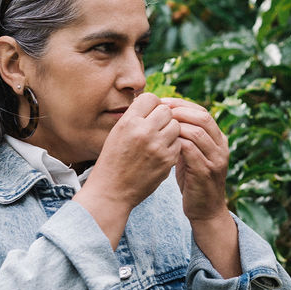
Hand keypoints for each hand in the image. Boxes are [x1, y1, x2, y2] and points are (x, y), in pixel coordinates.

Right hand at [74, 93, 180, 246]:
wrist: (111, 191)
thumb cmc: (113, 161)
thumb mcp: (117, 133)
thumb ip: (135, 117)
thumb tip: (154, 103)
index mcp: (128, 122)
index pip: (151, 98)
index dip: (152, 105)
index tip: (150, 115)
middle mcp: (143, 131)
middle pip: (166, 111)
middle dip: (164, 118)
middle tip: (157, 129)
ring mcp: (157, 146)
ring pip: (176, 126)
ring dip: (170, 132)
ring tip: (159, 141)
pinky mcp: (167, 161)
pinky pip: (178, 144)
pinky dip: (172, 147)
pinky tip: (160, 154)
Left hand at [159, 97, 229, 220]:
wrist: (206, 212)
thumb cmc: (193, 181)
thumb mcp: (192, 156)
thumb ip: (186, 138)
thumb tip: (164, 116)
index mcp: (219, 140)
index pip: (202, 112)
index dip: (181, 104)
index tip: (162, 102)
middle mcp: (221, 147)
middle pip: (203, 117)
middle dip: (179, 111)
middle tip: (158, 111)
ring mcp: (216, 160)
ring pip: (197, 132)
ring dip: (175, 126)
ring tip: (158, 126)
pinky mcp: (205, 172)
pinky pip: (191, 150)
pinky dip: (175, 143)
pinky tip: (161, 143)